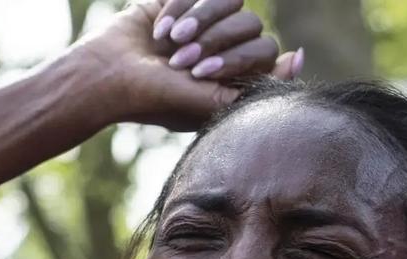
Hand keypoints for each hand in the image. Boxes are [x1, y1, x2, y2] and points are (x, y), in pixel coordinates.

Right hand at [73, 0, 301, 130]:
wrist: (107, 78)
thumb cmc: (157, 99)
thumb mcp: (211, 101)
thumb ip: (259, 83)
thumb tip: (299, 56)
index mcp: (236, 73)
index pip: (265, 49)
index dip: (237, 57)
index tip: (202, 72)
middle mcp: (224, 46)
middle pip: (250, 24)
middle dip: (214, 42)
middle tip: (180, 62)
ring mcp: (204, 22)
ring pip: (230, 3)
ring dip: (198, 22)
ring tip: (170, 43)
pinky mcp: (183, 0)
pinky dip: (181, 7)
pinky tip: (160, 29)